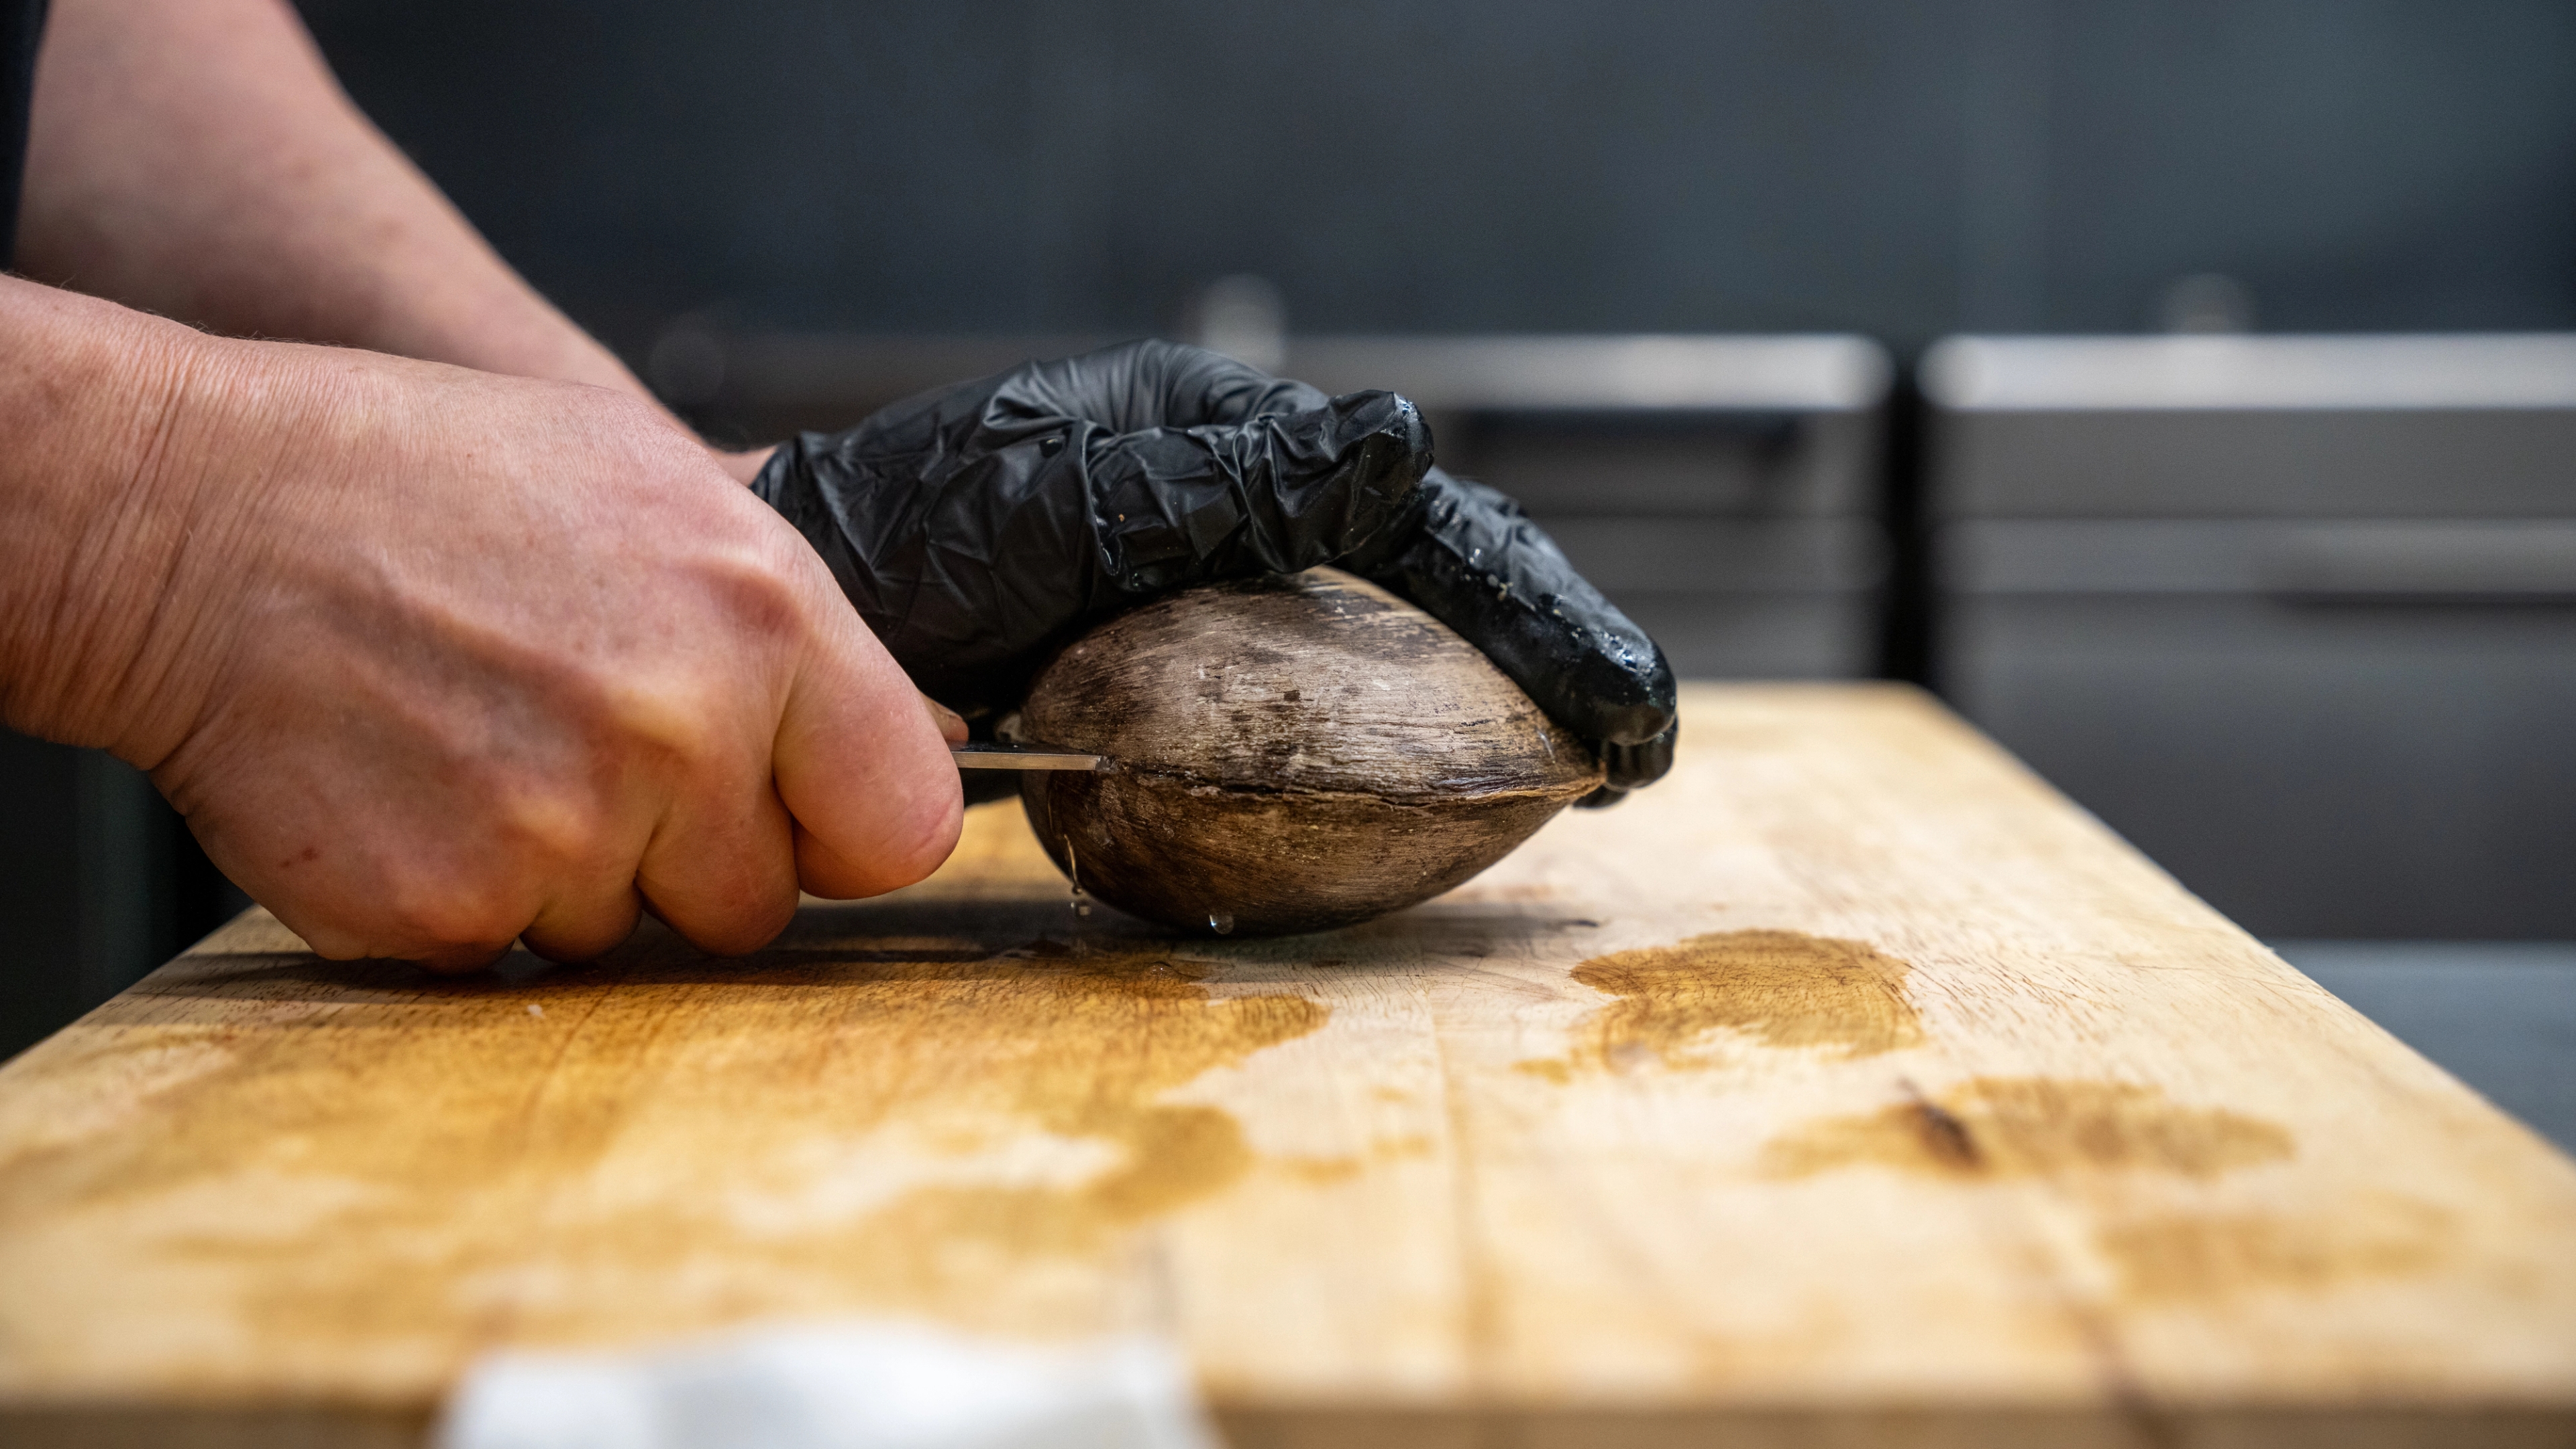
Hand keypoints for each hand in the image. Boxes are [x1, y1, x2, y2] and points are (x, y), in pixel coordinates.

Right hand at [9, 298, 961, 969]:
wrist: (198, 521)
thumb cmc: (429, 482)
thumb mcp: (652, 484)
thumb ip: (795, 624)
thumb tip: (926, 723)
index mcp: (765, 619)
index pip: (905, 822)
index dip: (848, 828)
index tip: (805, 818)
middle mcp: (683, 735)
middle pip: (760, 904)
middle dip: (692, 856)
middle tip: (591, 751)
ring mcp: (565, 833)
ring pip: (630, 938)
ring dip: (573, 874)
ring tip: (485, 741)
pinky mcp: (451, 911)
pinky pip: (511, 956)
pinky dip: (467, 897)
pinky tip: (416, 785)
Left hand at [751, 340, 1676, 803]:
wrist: (809, 621)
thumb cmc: (906, 548)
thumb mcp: (1061, 505)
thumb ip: (1223, 488)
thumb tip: (1394, 447)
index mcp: (1226, 438)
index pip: (1419, 521)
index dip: (1531, 609)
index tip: (1619, 704)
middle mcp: (1243, 496)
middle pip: (1436, 567)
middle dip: (1550, 646)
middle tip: (1640, 743)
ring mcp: (1225, 578)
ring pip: (1398, 627)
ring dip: (1503, 690)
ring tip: (1597, 761)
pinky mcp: (1197, 653)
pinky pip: (1328, 688)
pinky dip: (1407, 729)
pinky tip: (1459, 776)